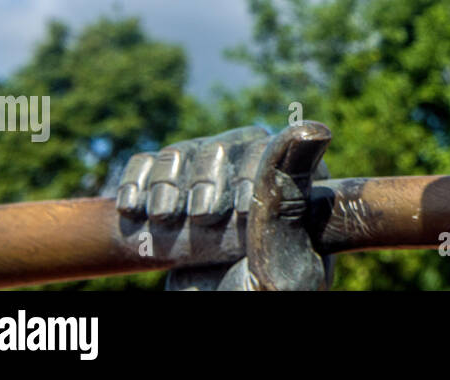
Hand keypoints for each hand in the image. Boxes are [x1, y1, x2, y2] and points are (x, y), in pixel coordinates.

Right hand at [114, 122, 333, 289]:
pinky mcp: (173, 195)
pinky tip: (135, 208)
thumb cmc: (256, 298)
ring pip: (185, 152)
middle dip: (204, 181)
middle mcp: (256, 177)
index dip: (246, 177)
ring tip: (165, 216)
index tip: (236, 215)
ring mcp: (212, 184)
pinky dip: (137, 181)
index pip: (271, 150)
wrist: (210, 319)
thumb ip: (286, 198)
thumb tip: (314, 129)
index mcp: (297, 188)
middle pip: (225, 146)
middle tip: (201, 218)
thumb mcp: (278, 256)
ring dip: (167, 183)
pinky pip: (150, 164)